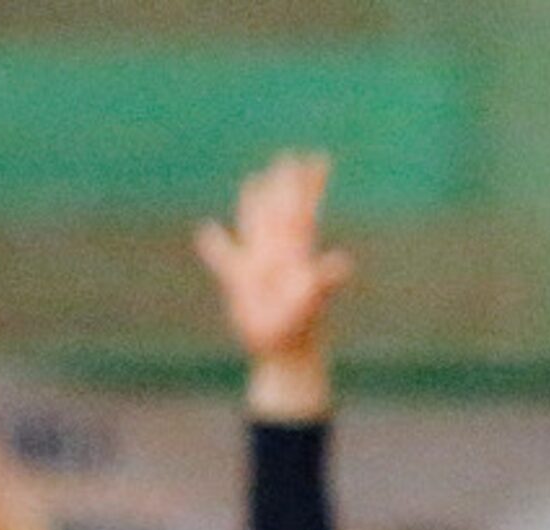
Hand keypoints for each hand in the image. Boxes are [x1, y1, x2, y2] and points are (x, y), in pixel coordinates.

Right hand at [195, 153, 355, 369]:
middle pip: (281, 210)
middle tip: (289, 157)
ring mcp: (260, 266)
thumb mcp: (309, 304)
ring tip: (255, 180)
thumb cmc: (298, 330)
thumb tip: (343, 264)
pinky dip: (215, 244)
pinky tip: (206, 230)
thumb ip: (322, 281)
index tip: (318, 159)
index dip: (308, 187)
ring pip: (255, 225)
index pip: (301, 211)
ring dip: (254, 204)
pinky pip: (225, 257)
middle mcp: (279, 254)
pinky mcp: (240, 283)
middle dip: (284, 185)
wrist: (284, 352)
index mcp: (294, 253)